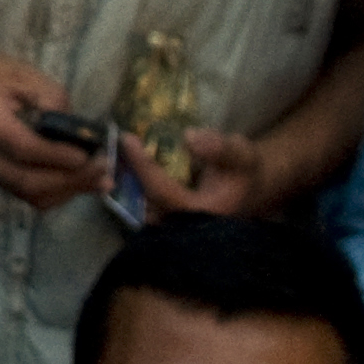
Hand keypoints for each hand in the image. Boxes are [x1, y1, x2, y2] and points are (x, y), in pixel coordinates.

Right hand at [0, 55, 109, 209]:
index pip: (21, 148)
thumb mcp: (20, 71)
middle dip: (69, 180)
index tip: (89, 154)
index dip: (56, 155)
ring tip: (100, 180)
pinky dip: (57, 193)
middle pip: (25, 181)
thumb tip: (78, 129)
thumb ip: (50, 96)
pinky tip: (80, 181)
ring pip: (28, 195)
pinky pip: (27, 196)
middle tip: (104, 172)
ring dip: (67, 192)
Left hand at [121, 127, 272, 217]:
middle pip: (145, 202)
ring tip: (114, 151)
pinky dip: (134, 184)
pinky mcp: (169, 217)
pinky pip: (145, 203)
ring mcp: (175, 224)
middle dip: (126, 175)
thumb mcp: (240, 154)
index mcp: (202, 214)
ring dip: (126, 180)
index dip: (144, 166)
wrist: (250, 185)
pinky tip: (127, 161)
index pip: (163, 192)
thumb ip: (218, 147)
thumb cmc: (246, 170)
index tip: (127, 139)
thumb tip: (188, 137)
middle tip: (113, 145)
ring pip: (141, 206)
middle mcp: (185, 226)